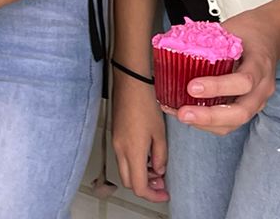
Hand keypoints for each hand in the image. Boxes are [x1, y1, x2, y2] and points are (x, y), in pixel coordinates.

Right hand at [110, 71, 167, 201]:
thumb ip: (160, 155)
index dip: (153, 195)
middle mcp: (120, 150)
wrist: (130, 83)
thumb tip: (159, 170)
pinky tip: (147, 154)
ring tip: (156, 167)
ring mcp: (116, 143)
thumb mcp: (160, 132)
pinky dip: (135, 163)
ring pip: (125, 171)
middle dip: (145, 187)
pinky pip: (123, 158)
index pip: (139, 186)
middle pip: (129, 182)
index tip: (164, 193)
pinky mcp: (116, 136)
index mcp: (133, 151)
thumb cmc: (145, 103)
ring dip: (140, 175)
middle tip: (161, 183)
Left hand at [168, 11, 279, 136]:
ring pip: (235, 123)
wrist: (270, 36)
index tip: (192, 86)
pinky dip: (208, 122)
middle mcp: (262, 88)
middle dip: (210, 117)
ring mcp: (257, 100)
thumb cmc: (249, 31)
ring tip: (180, 115)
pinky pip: (230, 122)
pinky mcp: (248, 107)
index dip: (218, 87)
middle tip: (183, 113)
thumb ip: (210, 42)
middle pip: (241, 112)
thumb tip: (174, 48)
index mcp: (260, 64)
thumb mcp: (232, 29)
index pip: (244, 81)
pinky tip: (189, 115)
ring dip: (206, 123)